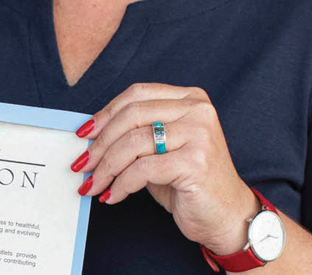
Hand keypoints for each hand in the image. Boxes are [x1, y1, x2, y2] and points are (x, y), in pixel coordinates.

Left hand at [75, 83, 255, 253]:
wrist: (228, 217)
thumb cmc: (191, 183)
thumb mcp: (163, 150)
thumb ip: (137, 134)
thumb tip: (92, 135)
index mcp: (190, 98)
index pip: (137, 94)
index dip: (106, 113)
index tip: (84, 133)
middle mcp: (197, 111)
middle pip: (132, 115)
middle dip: (101, 142)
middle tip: (83, 163)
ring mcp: (199, 135)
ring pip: (134, 142)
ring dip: (106, 166)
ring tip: (94, 183)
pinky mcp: (195, 162)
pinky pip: (143, 169)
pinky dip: (121, 184)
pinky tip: (113, 195)